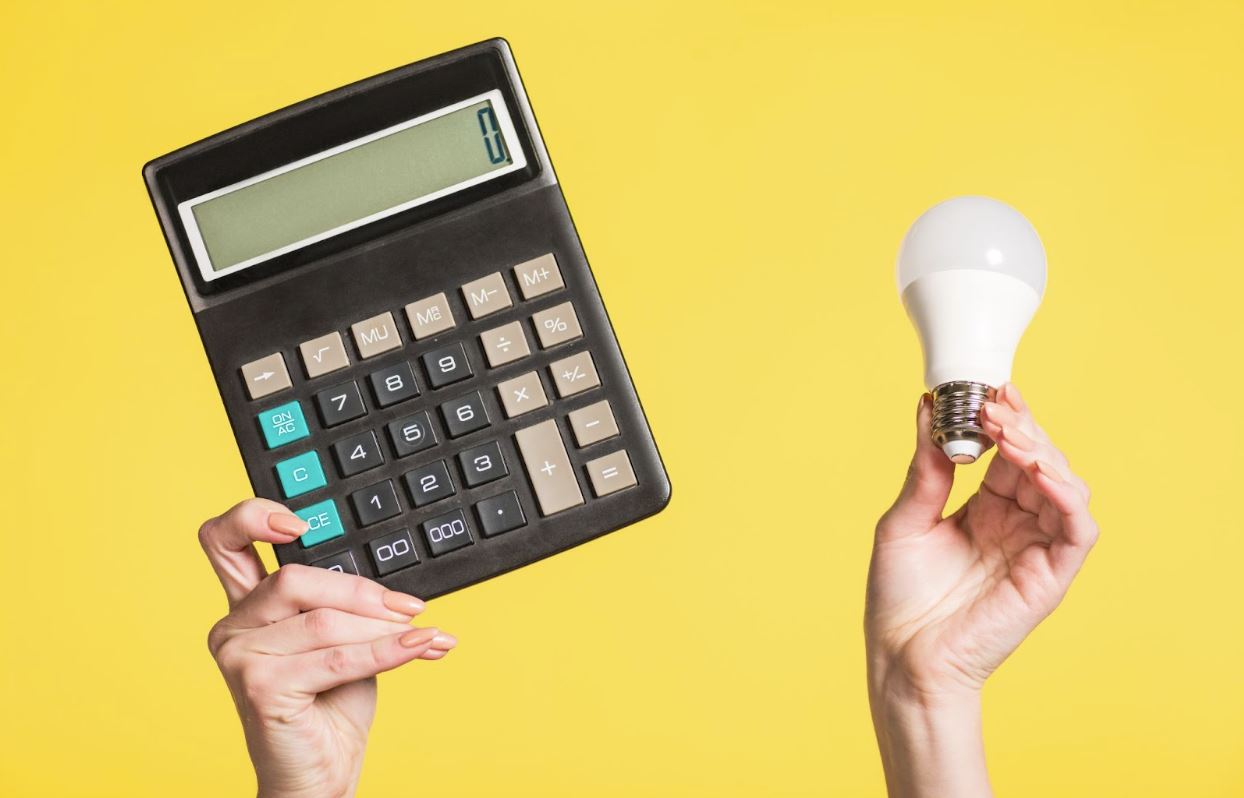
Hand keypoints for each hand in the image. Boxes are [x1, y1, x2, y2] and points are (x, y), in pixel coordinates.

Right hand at [199, 498, 456, 797]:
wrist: (321, 773)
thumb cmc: (330, 705)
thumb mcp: (342, 638)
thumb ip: (347, 604)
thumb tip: (399, 591)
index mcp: (247, 605)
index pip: (226, 541)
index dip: (253, 517)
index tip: (299, 523)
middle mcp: (233, 627)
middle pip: (293, 578)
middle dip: (361, 592)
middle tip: (409, 608)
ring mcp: (239, 657)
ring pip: (322, 620)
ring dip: (382, 628)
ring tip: (422, 637)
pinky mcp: (259, 688)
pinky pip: (336, 658)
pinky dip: (387, 652)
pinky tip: (420, 647)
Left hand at [866, 384, 1097, 797]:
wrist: (901, 656)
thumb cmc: (899, 598)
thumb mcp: (904, 520)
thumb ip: (926, 469)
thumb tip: (926, 408)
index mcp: (984, 510)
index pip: (1008, 453)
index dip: (1005, 420)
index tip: (986, 390)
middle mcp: (1015, 525)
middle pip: (1040, 462)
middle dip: (1022, 427)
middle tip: (994, 405)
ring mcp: (1034, 549)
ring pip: (1066, 488)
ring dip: (1045, 454)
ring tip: (1012, 435)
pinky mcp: (1049, 577)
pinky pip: (1077, 531)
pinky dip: (1068, 497)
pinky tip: (1040, 472)